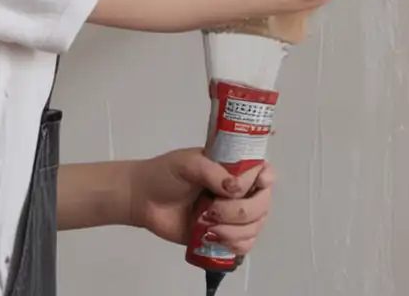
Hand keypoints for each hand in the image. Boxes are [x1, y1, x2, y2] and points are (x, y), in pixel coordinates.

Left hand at [128, 149, 276, 256]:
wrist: (142, 200)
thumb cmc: (164, 175)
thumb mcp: (188, 163)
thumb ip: (213, 172)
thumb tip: (236, 188)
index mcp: (233, 169)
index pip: (264, 172)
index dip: (266, 179)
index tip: (257, 184)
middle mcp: (239, 192)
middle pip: (262, 204)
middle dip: (242, 211)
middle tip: (214, 210)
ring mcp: (232, 215)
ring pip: (255, 227)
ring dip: (235, 230)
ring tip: (208, 225)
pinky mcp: (223, 236)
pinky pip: (244, 245)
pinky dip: (234, 244)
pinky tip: (215, 237)